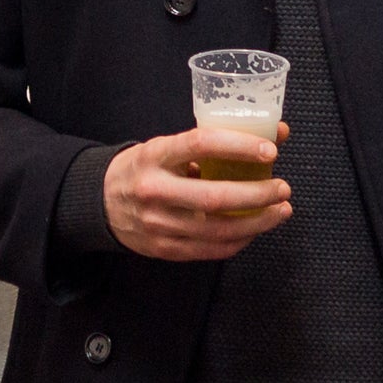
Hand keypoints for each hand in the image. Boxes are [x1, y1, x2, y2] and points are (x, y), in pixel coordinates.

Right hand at [101, 125, 293, 261]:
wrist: (100, 202)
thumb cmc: (144, 168)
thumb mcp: (167, 146)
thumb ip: (214, 143)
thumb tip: (274, 132)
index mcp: (155, 155)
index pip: (201, 144)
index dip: (239, 146)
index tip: (271, 149)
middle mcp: (154, 190)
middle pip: (215, 197)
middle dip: (258, 195)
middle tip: (282, 188)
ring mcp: (158, 224)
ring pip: (218, 230)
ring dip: (257, 222)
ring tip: (280, 211)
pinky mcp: (164, 249)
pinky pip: (211, 250)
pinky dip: (239, 240)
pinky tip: (254, 229)